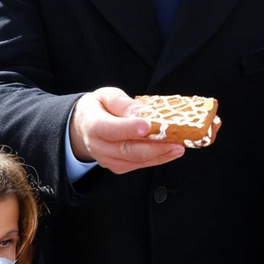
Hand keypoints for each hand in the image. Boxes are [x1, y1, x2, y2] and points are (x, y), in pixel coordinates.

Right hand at [69, 87, 185, 173]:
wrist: (84, 126)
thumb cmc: (99, 108)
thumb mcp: (106, 96)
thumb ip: (122, 103)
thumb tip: (140, 112)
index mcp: (93, 124)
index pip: (111, 129)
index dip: (129, 128)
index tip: (148, 125)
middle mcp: (98, 146)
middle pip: (127, 150)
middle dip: (154, 146)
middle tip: (175, 140)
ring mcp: (108, 159)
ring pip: (136, 160)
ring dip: (160, 155)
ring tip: (178, 146)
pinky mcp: (118, 167)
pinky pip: (139, 165)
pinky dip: (157, 159)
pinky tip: (171, 151)